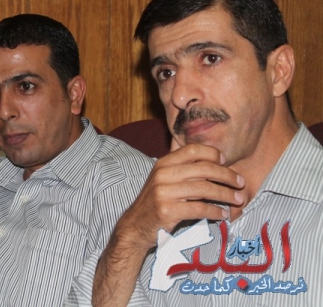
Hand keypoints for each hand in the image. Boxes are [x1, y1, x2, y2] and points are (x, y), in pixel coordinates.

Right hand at [115, 143, 244, 250]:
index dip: (212, 153)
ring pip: (204, 189)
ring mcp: (163, 192)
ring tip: (238, 200)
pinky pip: (199, 208)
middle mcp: (162, 174)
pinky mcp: (167, 211)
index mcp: (163, 163)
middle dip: (227, 176)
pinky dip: (215, 211)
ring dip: (226, 195)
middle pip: (203, 169)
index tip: (226, 161)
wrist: (135, 225)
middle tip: (240, 183)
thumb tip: (214, 161)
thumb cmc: (155, 202)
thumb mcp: (164, 179)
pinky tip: (222, 214)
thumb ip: (182, 169)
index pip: (192, 150)